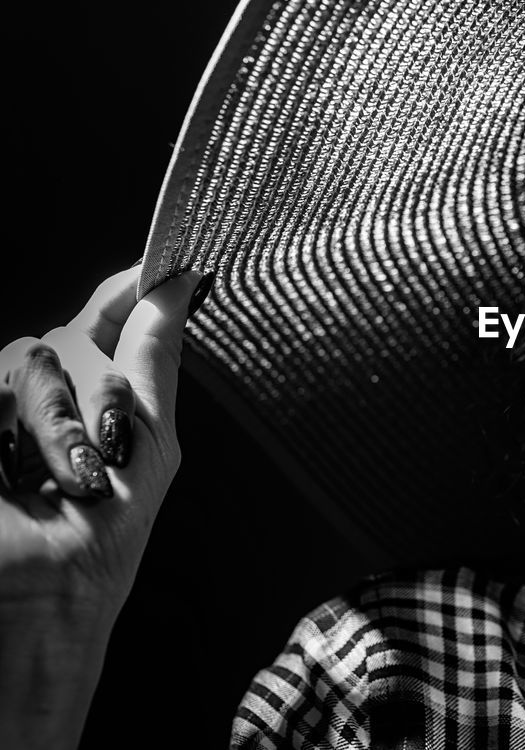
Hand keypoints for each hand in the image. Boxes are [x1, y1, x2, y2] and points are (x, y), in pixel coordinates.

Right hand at [0, 265, 206, 749]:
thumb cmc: (107, 529)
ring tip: (68, 475)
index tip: (164, 263)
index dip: (129, 287)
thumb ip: (154, 356)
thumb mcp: (151, 437)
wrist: (49, 586)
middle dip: (97, 393)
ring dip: (58, 422)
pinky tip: (17, 474)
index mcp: (98, 393)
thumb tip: (180, 282)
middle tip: (105, 451)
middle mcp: (45, 392)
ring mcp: (2, 408)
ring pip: (28, 356)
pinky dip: (24, 428)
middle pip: (68, 335)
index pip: (105, 317)